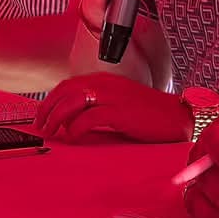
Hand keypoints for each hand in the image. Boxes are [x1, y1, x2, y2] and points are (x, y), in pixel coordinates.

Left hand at [35, 72, 191, 142]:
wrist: (177, 116)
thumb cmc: (149, 113)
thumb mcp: (119, 102)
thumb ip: (98, 105)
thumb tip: (73, 120)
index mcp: (104, 80)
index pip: (67, 85)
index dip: (50, 100)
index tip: (41, 115)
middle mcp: (105, 84)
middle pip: (65, 92)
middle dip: (48, 109)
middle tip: (41, 127)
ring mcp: (112, 97)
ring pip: (73, 102)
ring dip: (57, 118)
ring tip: (53, 133)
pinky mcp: (120, 112)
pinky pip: (89, 118)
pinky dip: (76, 128)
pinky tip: (74, 137)